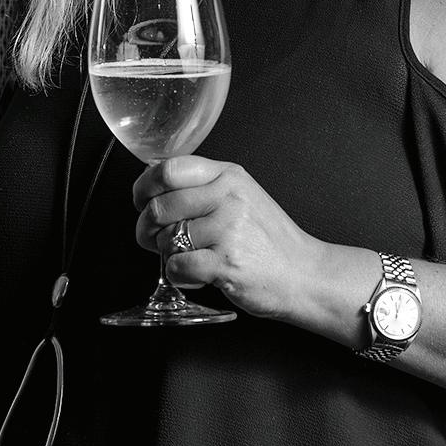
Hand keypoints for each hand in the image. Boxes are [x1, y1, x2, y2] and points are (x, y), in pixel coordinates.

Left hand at [133, 156, 321, 321]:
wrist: (305, 275)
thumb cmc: (270, 241)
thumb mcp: (242, 196)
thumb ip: (204, 186)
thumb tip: (153, 182)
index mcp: (228, 176)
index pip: (169, 169)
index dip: (144, 187)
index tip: (140, 201)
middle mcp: (228, 197)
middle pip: (160, 206)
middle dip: (146, 228)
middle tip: (152, 239)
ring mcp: (228, 230)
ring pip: (166, 239)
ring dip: (167, 255)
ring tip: (188, 258)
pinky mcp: (226, 263)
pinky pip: (177, 267)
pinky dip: (178, 276)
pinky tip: (194, 275)